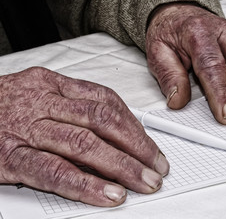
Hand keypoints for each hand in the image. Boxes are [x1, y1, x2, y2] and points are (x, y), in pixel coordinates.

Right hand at [0, 67, 168, 206]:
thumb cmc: (5, 105)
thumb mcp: (41, 94)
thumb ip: (75, 109)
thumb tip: (117, 133)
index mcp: (53, 84)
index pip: (106, 101)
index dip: (134, 126)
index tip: (151, 146)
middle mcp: (42, 102)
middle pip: (102, 121)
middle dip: (136, 146)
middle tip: (156, 166)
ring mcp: (26, 129)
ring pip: (84, 144)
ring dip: (120, 166)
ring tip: (143, 182)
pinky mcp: (9, 158)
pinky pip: (53, 171)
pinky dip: (84, 185)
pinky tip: (107, 195)